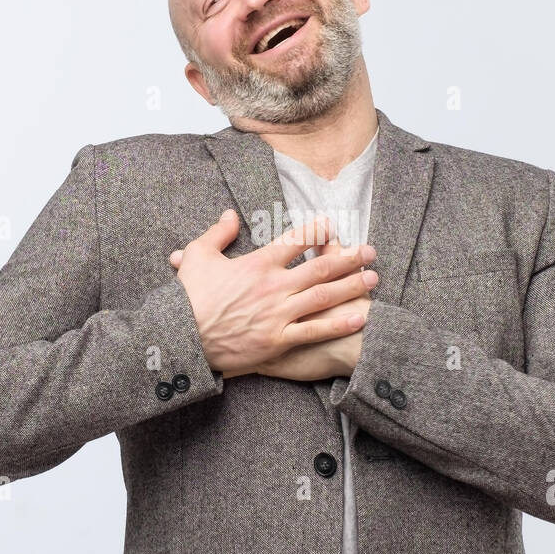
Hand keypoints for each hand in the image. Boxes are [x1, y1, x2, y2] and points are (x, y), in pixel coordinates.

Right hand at [169, 210, 378, 377]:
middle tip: (370, 252)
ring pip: (323, 297)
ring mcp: (278, 315)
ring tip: (373, 278)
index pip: (295, 241)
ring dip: (351, 286)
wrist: (181, 339)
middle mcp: (273, 287)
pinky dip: (339, 323)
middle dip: (349, 258)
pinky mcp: (278, 340)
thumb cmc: (188, 297)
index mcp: (256, 264)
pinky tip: (360, 315)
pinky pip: (315, 330)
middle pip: (320, 268)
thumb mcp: (197, 256)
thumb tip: (231, 213)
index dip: (317, 231)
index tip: (332, 224)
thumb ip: (218, 233)